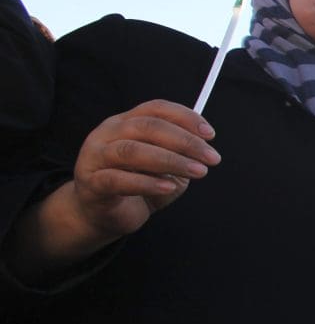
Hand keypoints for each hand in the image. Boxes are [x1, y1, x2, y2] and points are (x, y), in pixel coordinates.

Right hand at [2, 100, 219, 283]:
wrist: (103, 215)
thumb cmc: (137, 186)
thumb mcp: (164, 167)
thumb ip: (180, 154)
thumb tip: (204, 146)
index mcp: (125, 122)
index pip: (156, 109)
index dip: (185, 118)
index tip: (210, 135)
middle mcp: (107, 133)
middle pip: (147, 126)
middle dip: (185, 141)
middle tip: (212, 157)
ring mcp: (95, 157)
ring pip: (132, 151)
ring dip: (171, 160)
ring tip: (198, 172)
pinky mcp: (92, 184)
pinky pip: (118, 180)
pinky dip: (147, 183)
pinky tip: (169, 187)